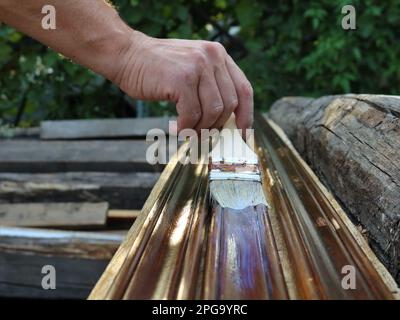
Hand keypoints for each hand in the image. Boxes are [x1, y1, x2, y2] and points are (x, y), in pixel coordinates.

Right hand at [113, 31, 253, 132]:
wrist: (127, 54)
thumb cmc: (158, 68)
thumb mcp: (192, 69)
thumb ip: (210, 87)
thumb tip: (224, 122)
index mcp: (218, 55)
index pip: (244, 89)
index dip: (246, 116)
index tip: (243, 134)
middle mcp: (212, 57)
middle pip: (229, 105)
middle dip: (216, 126)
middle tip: (202, 136)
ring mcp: (197, 67)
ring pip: (212, 112)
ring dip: (200, 129)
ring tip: (186, 131)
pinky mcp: (181, 79)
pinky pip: (192, 115)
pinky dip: (185, 127)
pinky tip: (176, 127)